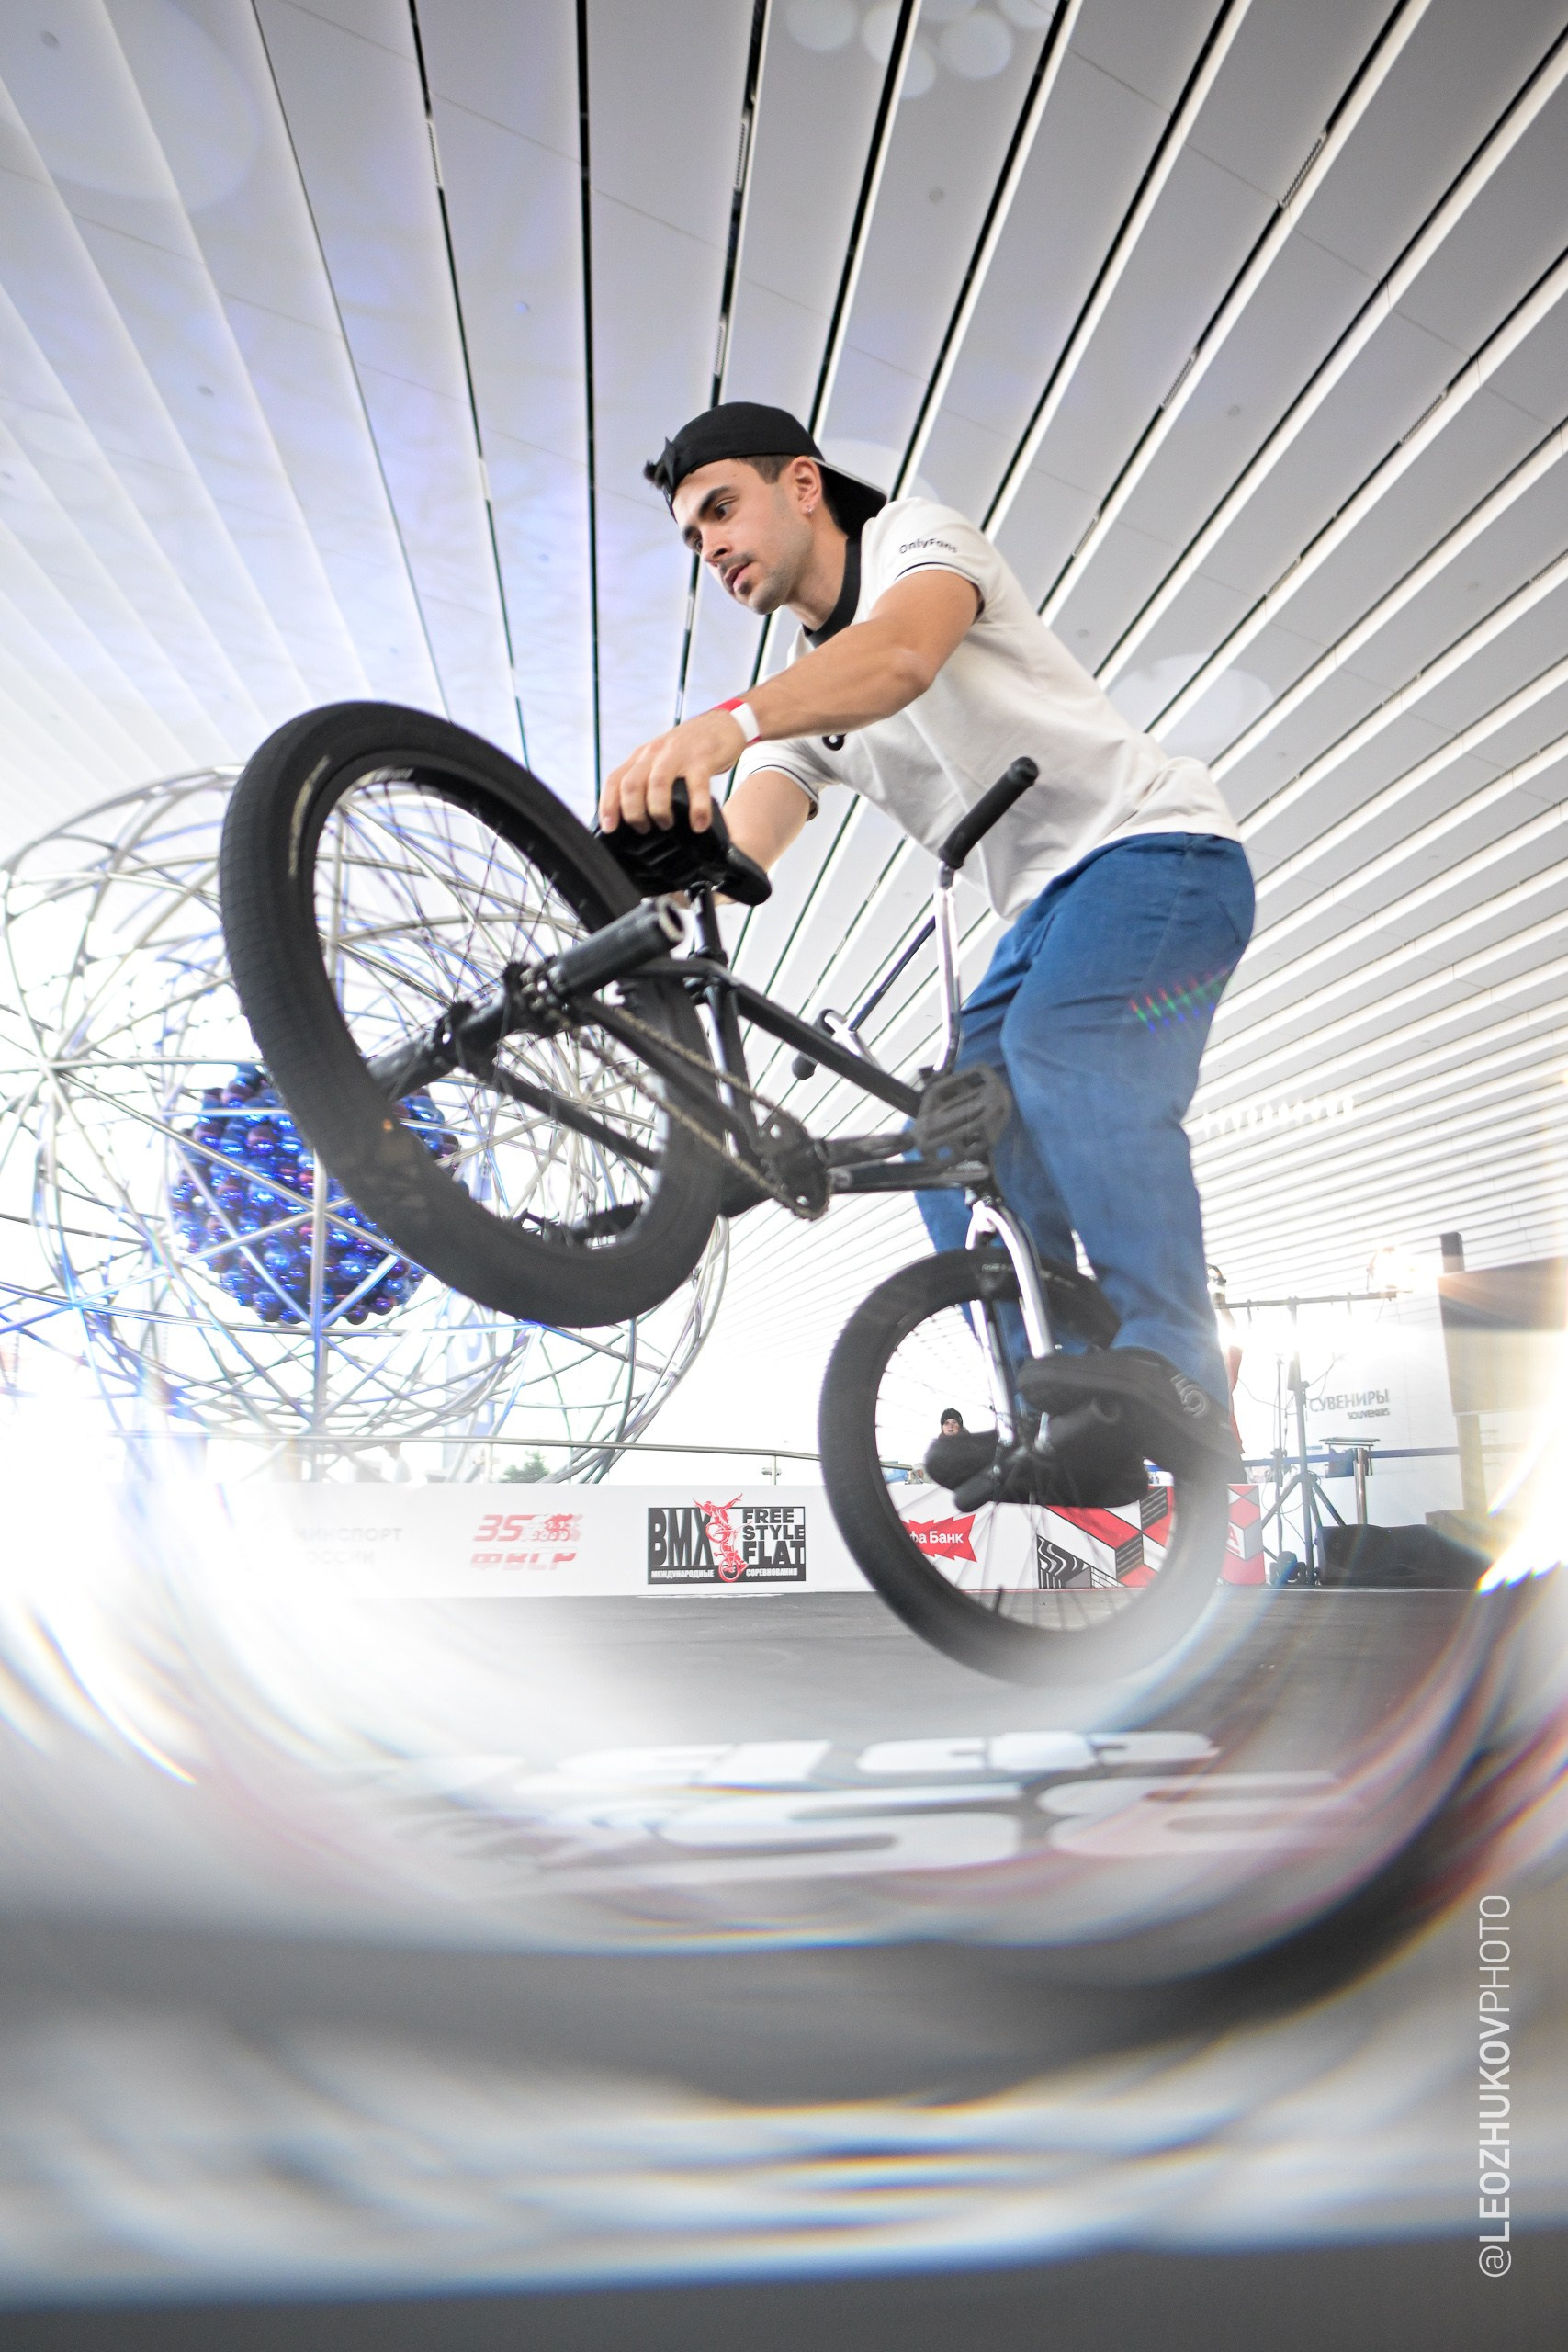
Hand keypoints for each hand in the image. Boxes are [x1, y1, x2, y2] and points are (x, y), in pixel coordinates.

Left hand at [601, 708, 747, 831]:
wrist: (721, 724)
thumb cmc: (689, 749)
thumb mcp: (660, 761)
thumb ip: (646, 781)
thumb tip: (635, 817)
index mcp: (641, 757)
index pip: (615, 780)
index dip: (608, 805)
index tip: (609, 828)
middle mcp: (655, 754)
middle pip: (631, 784)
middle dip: (633, 813)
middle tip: (644, 829)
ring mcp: (678, 755)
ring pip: (657, 784)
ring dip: (658, 811)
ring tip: (666, 825)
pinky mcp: (702, 759)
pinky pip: (697, 787)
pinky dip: (697, 809)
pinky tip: (699, 824)